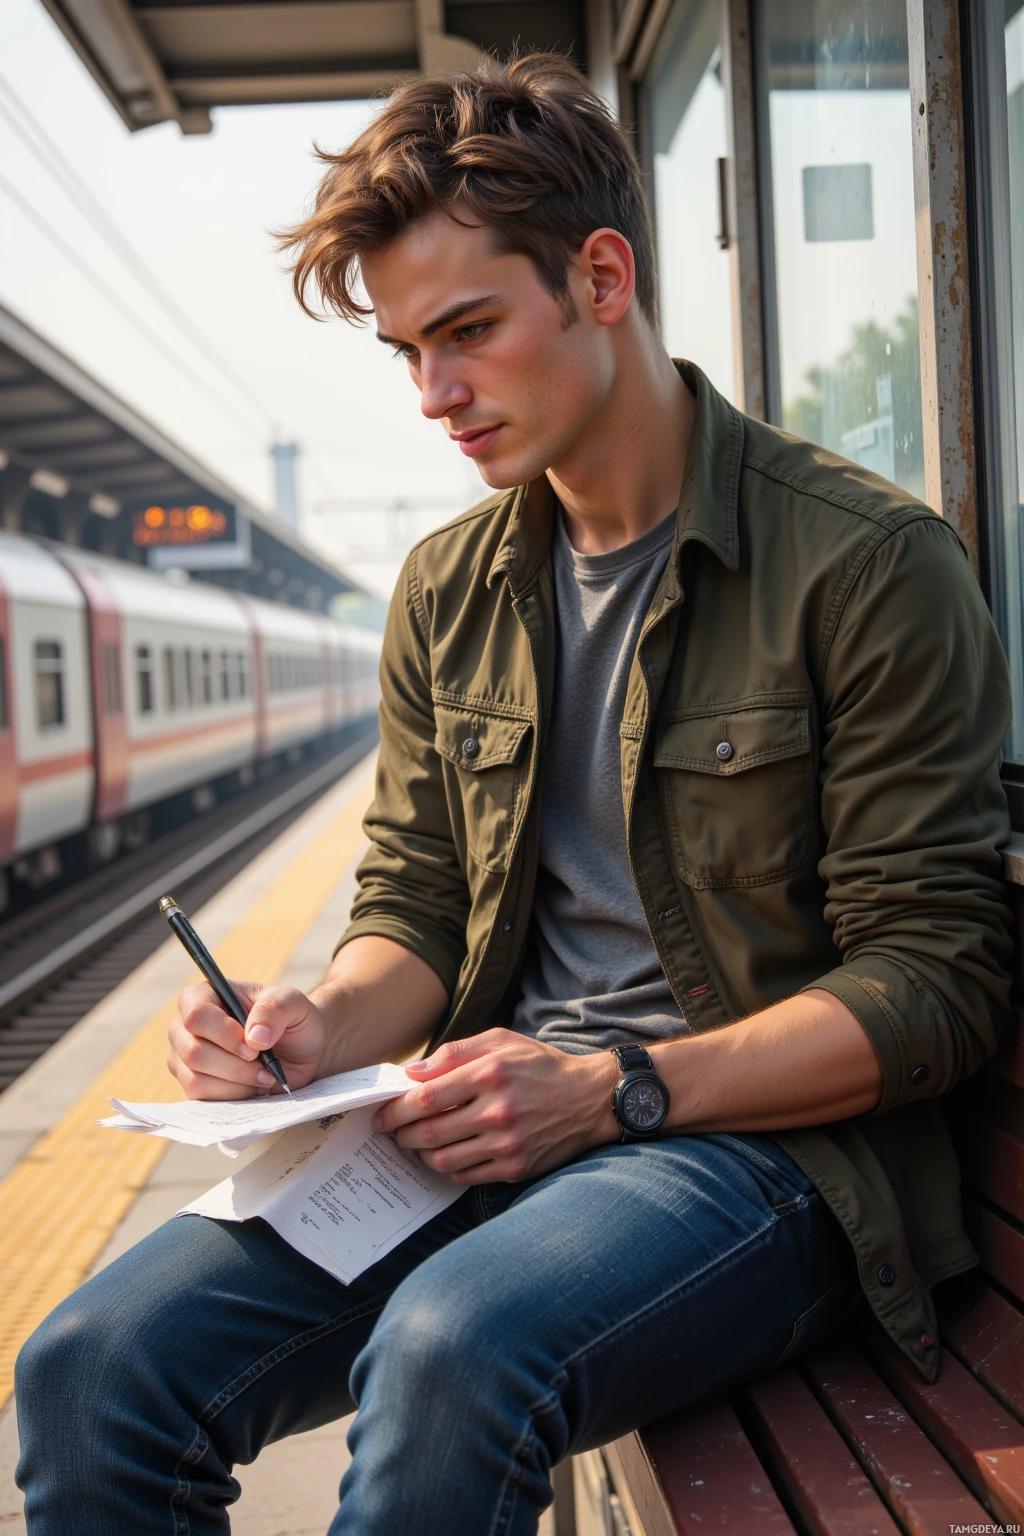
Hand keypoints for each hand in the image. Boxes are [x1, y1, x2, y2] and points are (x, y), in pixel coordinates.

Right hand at [167, 980, 329, 1098]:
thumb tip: (254, 1036)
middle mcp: (186, 1026)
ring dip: (237, 1082)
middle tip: (265, 1066)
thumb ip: (275, 1009)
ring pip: (196, 1079)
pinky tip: (253, 1086)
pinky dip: (234, 1095)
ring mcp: (185, 1057)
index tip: (254, 1048)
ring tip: (264, 1075)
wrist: (301, 1051)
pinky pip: (202, 1097)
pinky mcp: (193, 1083)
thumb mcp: (294, 1003)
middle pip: (193, 1052)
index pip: (197, 1016)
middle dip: (235, 1065)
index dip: (224, 1034)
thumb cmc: (292, 1020)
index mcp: (204, 995)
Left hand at [372, 1028, 618, 1183]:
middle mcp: (498, 1110)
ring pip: (443, 1158)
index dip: (395, 1110)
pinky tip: (449, 1154)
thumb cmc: (540, 1066)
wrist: (590, 1098)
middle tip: (393, 1132)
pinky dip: (449, 1167)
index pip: (425, 1098)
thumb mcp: (501, 1041)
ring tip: (418, 1144)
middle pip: (429, 1132)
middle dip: (401, 1135)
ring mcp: (508, 1143)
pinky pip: (466, 1175)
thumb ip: (455, 1052)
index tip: (382, 1114)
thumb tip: (412, 1073)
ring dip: (421, 1154)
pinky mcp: (516, 1167)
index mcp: (490, 1073)